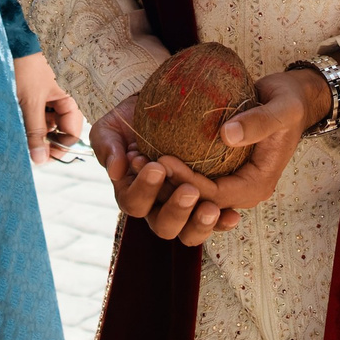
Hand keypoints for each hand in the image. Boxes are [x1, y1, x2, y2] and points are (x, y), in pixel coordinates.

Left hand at [14, 53, 87, 164]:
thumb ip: (36, 132)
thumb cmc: (27, 65)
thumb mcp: (30, 102)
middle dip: (44, 139)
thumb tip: (40, 160)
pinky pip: (36, 110)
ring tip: (20, 131)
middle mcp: (63, 96)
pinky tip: (18, 119)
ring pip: (45, 121)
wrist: (13, 38)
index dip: (58, 148)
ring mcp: (49, 93)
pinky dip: (28, 118)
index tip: (41, 158)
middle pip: (59, 128)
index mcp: (71, 97)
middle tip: (27, 149)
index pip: (72, 132)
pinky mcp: (36, 90)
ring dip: (34, 129)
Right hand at [91, 94, 243, 247]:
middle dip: (176, 211)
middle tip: (189, 191)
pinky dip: (223, 222)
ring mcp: (183, 209)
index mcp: (133, 192)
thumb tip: (116, 170)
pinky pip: (215, 223)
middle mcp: (157, 207)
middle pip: (163, 226)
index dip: (144, 190)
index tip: (157, 167)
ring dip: (199, 223)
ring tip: (211, 208)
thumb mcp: (113, 126)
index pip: (133, 203)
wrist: (165, 106)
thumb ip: (107, 145)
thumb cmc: (135, 119)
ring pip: (188, 234)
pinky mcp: (206, 203)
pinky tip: (232, 214)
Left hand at [153, 66, 328, 218]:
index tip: (162, 159)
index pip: (216, 194)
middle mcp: (239, 189)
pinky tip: (146, 150)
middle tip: (141, 163)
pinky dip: (170, 166)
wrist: (291, 99)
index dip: (187, 181)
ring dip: (163, 180)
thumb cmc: (289, 104)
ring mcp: (227, 180)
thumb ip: (258, 123)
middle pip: (198, 201)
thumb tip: (227, 135)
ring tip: (135, 160)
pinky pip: (190, 174)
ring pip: (189, 193)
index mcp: (256, 185)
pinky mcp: (217, 168)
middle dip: (168, 187)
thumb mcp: (282, 110)